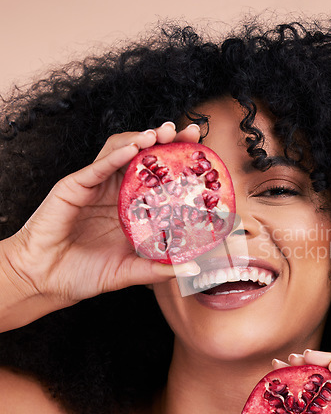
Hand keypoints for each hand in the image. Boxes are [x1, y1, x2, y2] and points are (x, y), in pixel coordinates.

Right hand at [2, 122, 200, 313]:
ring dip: (142, 139)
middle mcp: (116, 192)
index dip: (179, 162)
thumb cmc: (85, 274)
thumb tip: (193, 268)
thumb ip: (159, 269)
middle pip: (143, 156)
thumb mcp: (130, 271)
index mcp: (132, 207)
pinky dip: (116, 155)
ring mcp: (96, 186)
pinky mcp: (75, 187)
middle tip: (189, 133)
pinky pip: (97, 166)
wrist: (45, 280)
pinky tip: (135, 147)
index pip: (159, 177)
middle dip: (167, 140)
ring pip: (120, 151)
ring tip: (163, 135)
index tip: (202, 153)